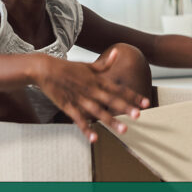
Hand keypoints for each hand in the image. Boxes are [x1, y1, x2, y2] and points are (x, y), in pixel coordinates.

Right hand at [37, 50, 151, 141]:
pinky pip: (79, 120)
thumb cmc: (67, 67)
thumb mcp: (87, 64)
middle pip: (111, 100)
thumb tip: (118, 52)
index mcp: (97, 80)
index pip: (119, 88)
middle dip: (125, 108)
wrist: (44, 69)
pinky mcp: (68, 106)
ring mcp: (80, 99)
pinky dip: (87, 129)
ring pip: (98, 111)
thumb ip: (104, 64)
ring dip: (111, 121)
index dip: (133, 96)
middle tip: (139, 116)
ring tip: (124, 130)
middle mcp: (91, 89)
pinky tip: (95, 139)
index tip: (146, 103)